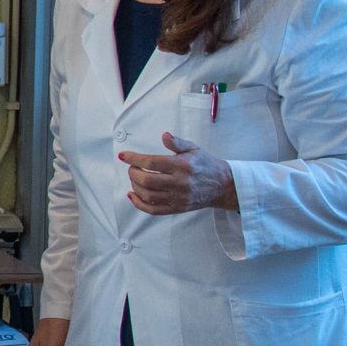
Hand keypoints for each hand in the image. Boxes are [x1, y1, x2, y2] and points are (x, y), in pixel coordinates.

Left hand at [120, 133, 237, 214]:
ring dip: (134, 186)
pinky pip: (153, 209)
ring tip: (135, 178)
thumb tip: (164, 135)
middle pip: (147, 180)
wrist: (223, 185)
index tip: (123, 155)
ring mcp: (178, 197)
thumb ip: (177, 143)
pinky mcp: (176, 208)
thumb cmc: (206, 165)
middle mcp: (180, 183)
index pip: (152, 162)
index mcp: (183, 166)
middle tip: (132, 167)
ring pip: (148, 195)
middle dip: (133, 172)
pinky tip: (133, 194)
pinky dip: (138, 203)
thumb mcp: (194, 149)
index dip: (134, 158)